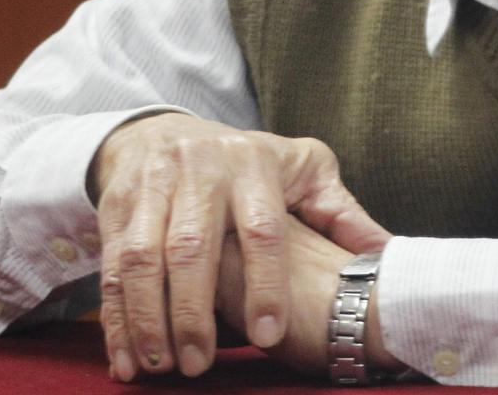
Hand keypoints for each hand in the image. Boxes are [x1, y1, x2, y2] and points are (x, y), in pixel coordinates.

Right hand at [89, 114, 390, 381]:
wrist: (165, 130)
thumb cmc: (249, 161)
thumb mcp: (303, 169)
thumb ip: (340, 213)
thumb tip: (386, 255)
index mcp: (253, 163)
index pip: (262, 227)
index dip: (266, 282)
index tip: (269, 334)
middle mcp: (199, 169)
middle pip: (192, 246)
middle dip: (193, 311)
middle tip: (200, 365)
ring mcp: (153, 184)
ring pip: (142, 257)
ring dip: (148, 318)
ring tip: (161, 368)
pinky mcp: (116, 203)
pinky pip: (111, 264)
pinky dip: (116, 316)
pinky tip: (126, 356)